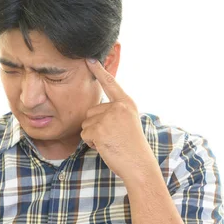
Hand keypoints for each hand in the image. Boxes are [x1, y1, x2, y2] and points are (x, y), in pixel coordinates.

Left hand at [81, 58, 154, 180]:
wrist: (138, 164)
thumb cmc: (132, 147)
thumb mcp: (127, 122)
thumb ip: (114, 112)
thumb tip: (94, 111)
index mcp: (126, 103)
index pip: (110, 83)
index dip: (99, 71)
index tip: (89, 59)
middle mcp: (118, 107)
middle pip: (91, 110)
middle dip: (95, 125)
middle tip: (112, 137)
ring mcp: (108, 117)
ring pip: (86, 123)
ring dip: (93, 135)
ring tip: (110, 142)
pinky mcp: (99, 129)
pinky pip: (84, 134)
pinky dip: (91, 143)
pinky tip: (105, 147)